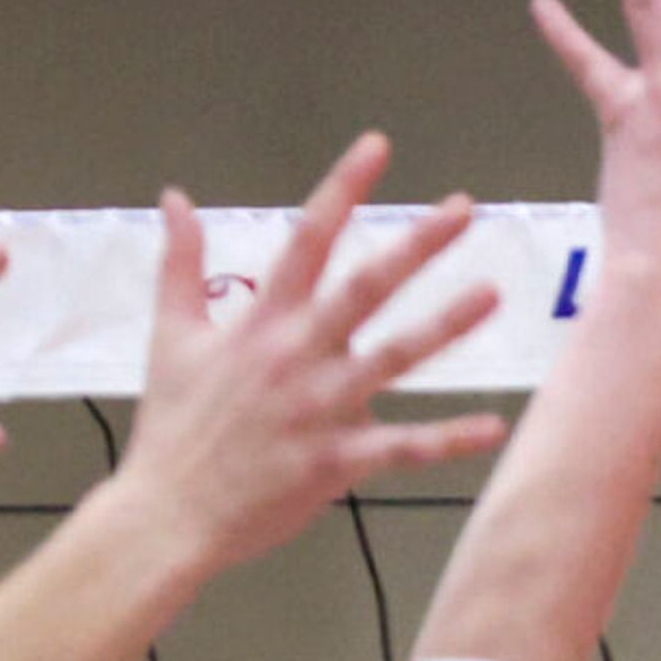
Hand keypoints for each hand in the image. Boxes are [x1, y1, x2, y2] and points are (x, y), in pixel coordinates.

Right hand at [115, 137, 509, 574]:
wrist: (167, 514)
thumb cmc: (172, 426)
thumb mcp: (170, 336)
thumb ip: (180, 263)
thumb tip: (175, 197)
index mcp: (261, 321)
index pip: (308, 238)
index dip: (343, 188)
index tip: (377, 146)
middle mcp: (297, 355)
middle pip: (364, 287)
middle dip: (415, 244)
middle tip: (463, 209)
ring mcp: (320, 408)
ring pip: (394, 358)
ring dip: (446, 325)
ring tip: (493, 293)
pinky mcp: (336, 461)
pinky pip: (404, 448)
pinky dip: (449, 439)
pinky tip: (494, 425)